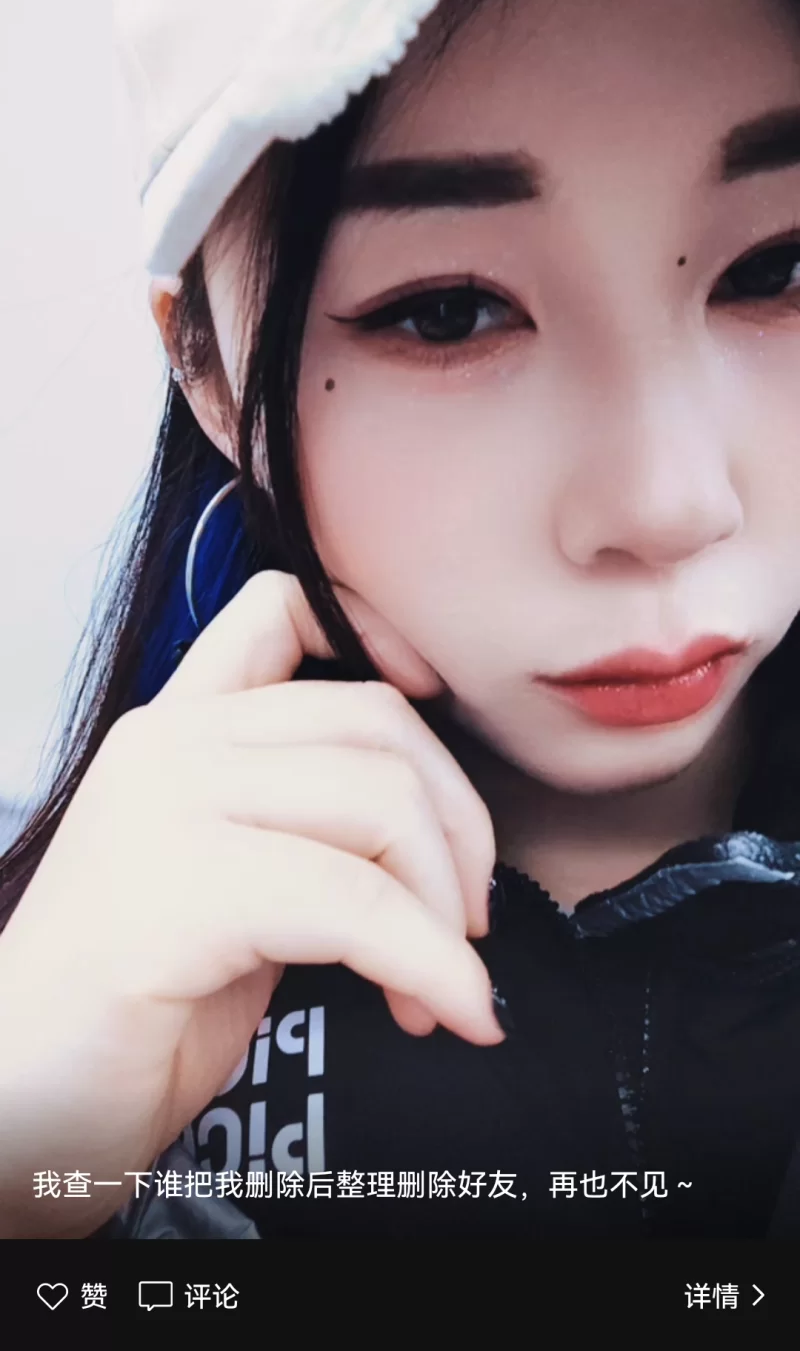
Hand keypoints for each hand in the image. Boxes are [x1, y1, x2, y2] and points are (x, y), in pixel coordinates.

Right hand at [0, 571, 500, 1234]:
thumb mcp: (223, 884)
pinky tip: (450, 1014)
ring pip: (379, 802)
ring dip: (446, 911)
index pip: (281, 607)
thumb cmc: (129, 1013)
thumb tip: (432, 826)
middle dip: (457, 825)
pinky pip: (358, 905)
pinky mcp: (178, 892)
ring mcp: (165, 809)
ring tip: (442, 990)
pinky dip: (432, 966)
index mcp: (173, 731)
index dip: (381, 634)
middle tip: (465, 922)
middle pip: (373, 720)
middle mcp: (166, 746)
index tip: (442, 714)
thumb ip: (296, 823)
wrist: (16, 1114)